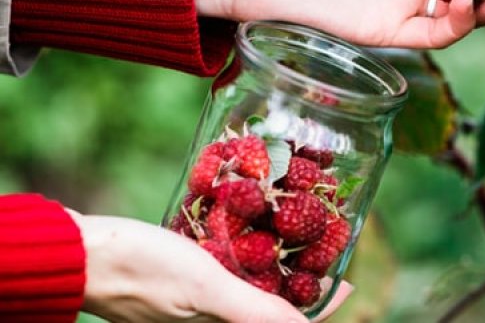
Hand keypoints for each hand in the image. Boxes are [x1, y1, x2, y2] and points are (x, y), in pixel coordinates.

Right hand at [70, 213, 350, 321]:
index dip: (321, 305)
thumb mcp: (203, 287)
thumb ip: (254, 311)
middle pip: (270, 303)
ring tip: (294, 231)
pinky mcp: (184, 278)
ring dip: (274, 262)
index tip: (347, 280)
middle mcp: (212, 317)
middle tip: (325, 246)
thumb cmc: (140, 269)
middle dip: (300, 279)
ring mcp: (197, 298)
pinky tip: (249, 227)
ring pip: (250, 283)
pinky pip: (225, 268)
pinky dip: (243, 251)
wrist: (82, 253)